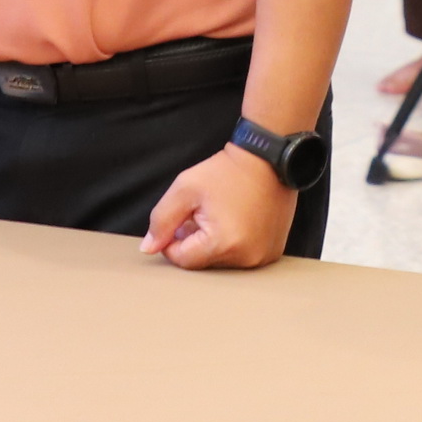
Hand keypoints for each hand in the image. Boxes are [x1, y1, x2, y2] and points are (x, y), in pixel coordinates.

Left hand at [141, 144, 297, 269]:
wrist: (268, 159)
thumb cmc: (227, 172)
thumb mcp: (185, 189)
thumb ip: (162, 221)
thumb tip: (149, 249)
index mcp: (222, 244)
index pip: (183, 260)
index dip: (174, 239)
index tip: (183, 218)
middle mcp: (246, 258)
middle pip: (204, 262)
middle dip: (196, 240)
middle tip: (203, 212)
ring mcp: (263, 257)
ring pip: (222, 261)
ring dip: (215, 243)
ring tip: (222, 215)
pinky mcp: (272, 253)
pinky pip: (242, 256)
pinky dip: (235, 243)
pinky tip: (238, 220)